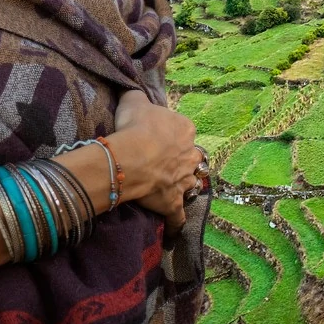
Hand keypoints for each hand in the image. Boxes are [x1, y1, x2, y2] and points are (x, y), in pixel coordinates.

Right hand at [107, 90, 200, 230]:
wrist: (131, 156)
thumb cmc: (135, 126)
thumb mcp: (134, 101)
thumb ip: (137, 96)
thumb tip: (133, 92)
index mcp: (185, 129)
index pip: (183, 131)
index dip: (172, 136)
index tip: (158, 140)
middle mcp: (191, 155)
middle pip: (193, 158)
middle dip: (185, 161)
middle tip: (167, 165)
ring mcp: (184, 181)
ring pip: (191, 184)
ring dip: (184, 187)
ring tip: (173, 191)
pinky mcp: (174, 203)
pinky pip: (178, 217)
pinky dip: (176, 224)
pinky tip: (173, 232)